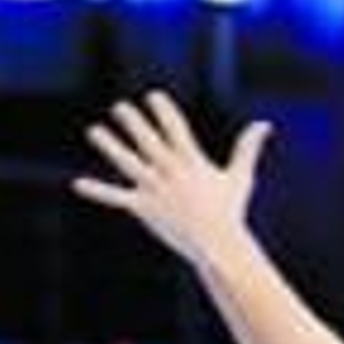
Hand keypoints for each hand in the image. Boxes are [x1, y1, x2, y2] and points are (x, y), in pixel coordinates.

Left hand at [74, 91, 270, 264]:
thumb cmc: (230, 213)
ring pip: (128, 162)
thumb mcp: (240, 177)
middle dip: (133, 122)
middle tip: (120, 108)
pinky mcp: (143, 209)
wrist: (218, 246)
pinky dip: (97, 191)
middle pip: (148, 141)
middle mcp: (170, 172)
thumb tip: (265, 125)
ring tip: (94, 131)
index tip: (153, 97)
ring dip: (110, 146)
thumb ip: (247, 147)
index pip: (175, 129)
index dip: (163, 111)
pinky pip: (116, 198)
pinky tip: (78, 184)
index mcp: (191, 162)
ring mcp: (155, 190)